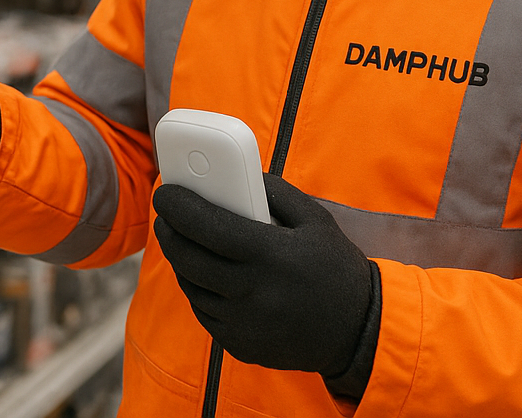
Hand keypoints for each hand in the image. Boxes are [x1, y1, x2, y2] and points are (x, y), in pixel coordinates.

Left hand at [153, 173, 378, 378]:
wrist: (357, 331)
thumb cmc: (335, 267)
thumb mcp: (315, 219)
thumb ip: (274, 192)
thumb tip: (234, 176)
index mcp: (271, 255)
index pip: (208, 226)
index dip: (179, 207)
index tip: (164, 192)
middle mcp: (253, 293)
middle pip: (189, 258)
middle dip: (169, 232)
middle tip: (165, 215)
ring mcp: (244, 324)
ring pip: (191, 287)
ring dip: (181, 260)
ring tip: (182, 240)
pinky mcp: (239, 346)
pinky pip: (204, 312)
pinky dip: (198, 290)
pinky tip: (203, 272)